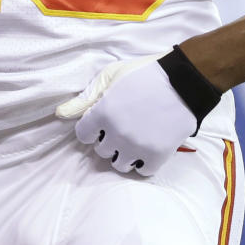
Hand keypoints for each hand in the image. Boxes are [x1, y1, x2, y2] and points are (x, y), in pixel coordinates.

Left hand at [56, 55, 196, 176]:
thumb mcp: (111, 76)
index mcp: (103, 113)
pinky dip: (144, 162)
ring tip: (134, 137)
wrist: (184, 81)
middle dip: (108, 138)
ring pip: (120, 163)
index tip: (102, 120)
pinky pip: (143, 171)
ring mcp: (138, 146)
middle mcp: (117, 133)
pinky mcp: (158, 155)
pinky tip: (147, 146)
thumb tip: (60, 114)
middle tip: (123, 124)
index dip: (92, 126)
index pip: (83, 135)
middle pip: (102, 150)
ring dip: (124, 152)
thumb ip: (85, 98)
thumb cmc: (144, 74)